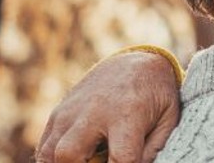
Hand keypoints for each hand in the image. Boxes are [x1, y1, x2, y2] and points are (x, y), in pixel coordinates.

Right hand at [36, 51, 180, 162]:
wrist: (136, 62)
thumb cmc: (156, 95)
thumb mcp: (169, 118)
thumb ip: (154, 149)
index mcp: (128, 113)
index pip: (121, 158)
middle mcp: (94, 111)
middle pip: (70, 154)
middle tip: (101, 162)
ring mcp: (71, 111)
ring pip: (50, 153)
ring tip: (90, 159)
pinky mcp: (58, 113)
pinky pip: (44, 147)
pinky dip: (54, 159)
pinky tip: (77, 158)